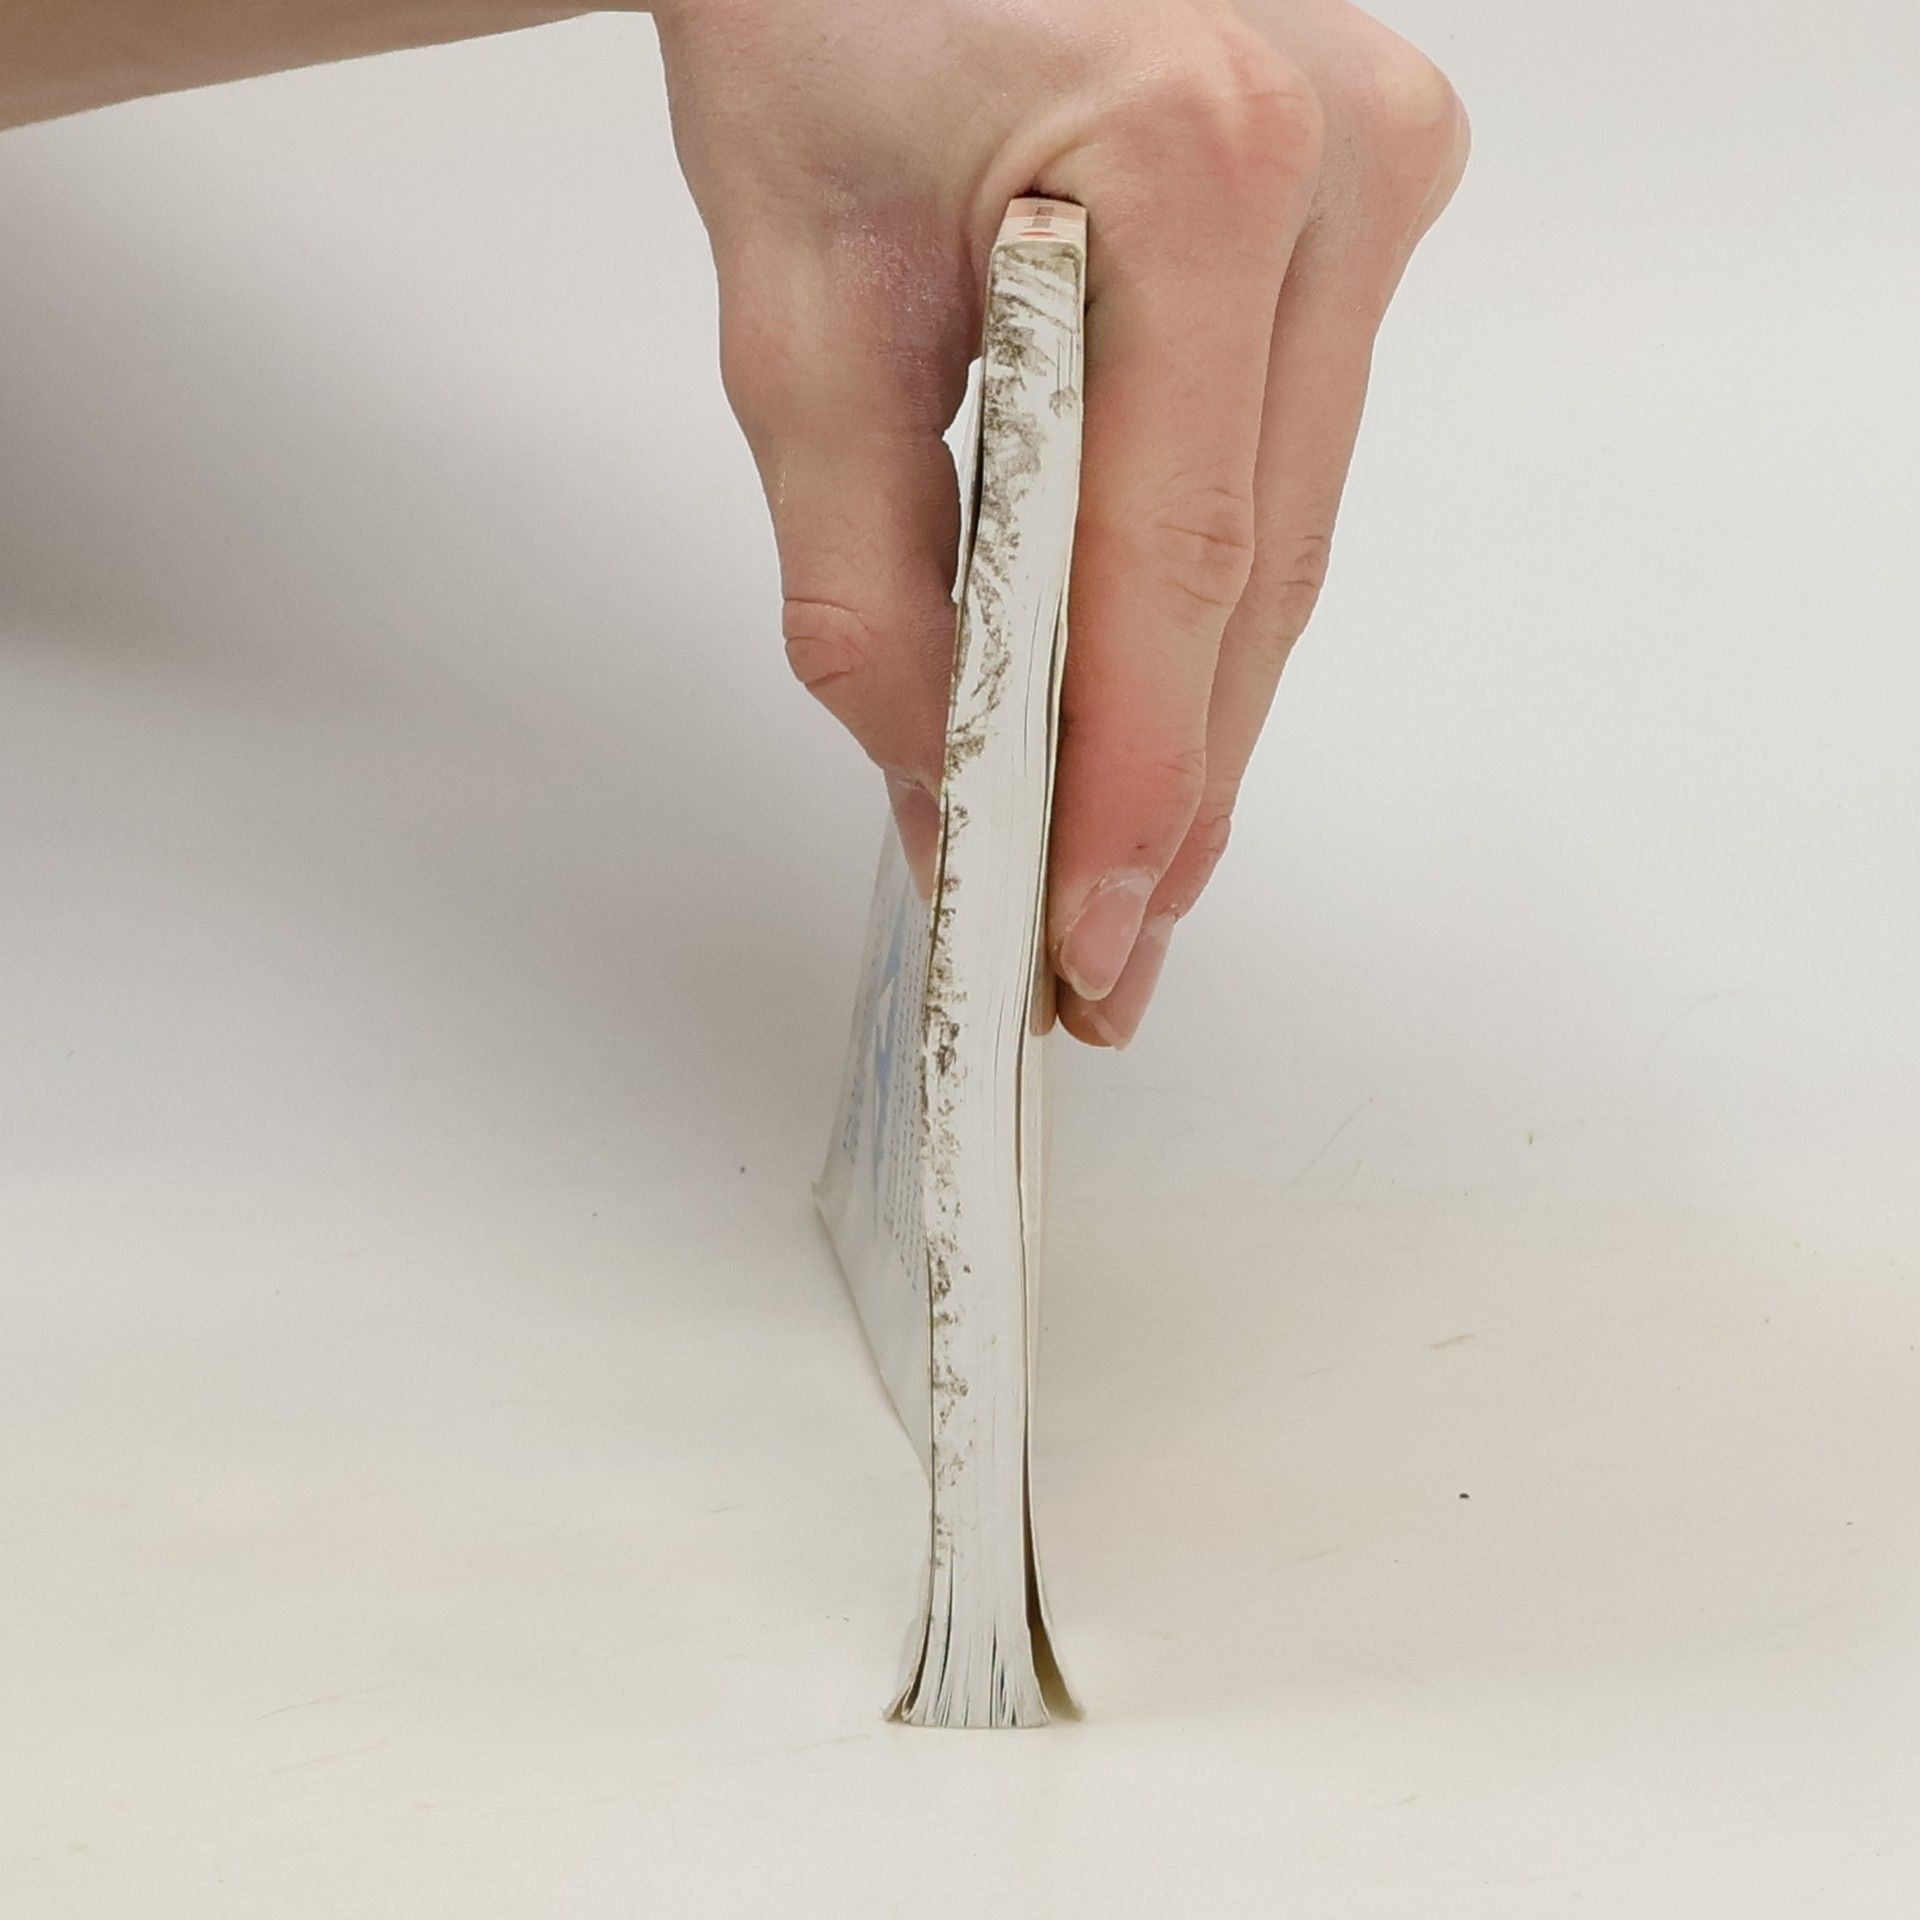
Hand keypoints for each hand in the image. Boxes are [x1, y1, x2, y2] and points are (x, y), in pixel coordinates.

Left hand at [657, 0, 1466, 1044]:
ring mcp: (1378, 182)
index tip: (1089, 926)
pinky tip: (1157, 705)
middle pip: (1255, 576)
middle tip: (1108, 948)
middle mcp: (1336, 162)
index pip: (1177, 558)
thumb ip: (868, 584)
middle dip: (1170, 789)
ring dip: (1195, 715)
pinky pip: (1288, 465)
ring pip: (1285, 539)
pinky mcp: (1367, 212)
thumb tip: (944, 790)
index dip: (1134, 778)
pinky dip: (1210, 601)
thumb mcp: (794, 320)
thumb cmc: (820, 29)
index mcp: (1192, 156)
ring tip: (1125, 864)